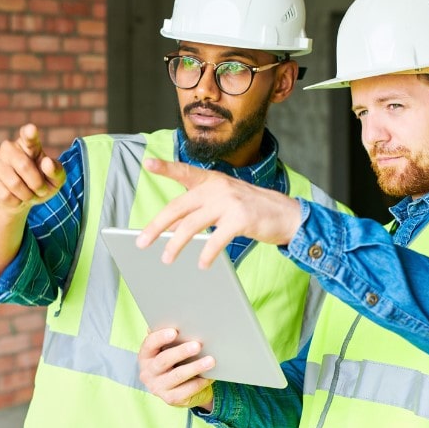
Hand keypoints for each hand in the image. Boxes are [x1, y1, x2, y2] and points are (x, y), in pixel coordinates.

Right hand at [0, 124, 66, 215]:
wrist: (21, 200)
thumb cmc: (41, 184)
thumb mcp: (55, 180)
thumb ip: (56, 170)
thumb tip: (47, 163)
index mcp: (29, 145)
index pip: (28, 136)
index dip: (29, 133)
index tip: (32, 129)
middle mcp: (9, 148)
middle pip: (24, 166)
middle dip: (37, 184)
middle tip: (41, 190)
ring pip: (14, 183)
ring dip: (27, 195)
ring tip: (29, 195)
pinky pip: (4, 195)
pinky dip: (16, 202)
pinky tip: (16, 198)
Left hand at [136, 158, 300, 267]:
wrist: (287, 214)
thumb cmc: (250, 210)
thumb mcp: (222, 205)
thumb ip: (198, 212)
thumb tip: (171, 228)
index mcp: (211, 181)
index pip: (184, 172)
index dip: (166, 168)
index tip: (148, 163)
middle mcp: (218, 187)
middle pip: (179, 206)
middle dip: (157, 226)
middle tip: (141, 242)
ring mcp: (229, 201)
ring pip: (192, 224)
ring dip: (176, 244)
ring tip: (166, 258)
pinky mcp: (241, 218)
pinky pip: (216, 239)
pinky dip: (207, 254)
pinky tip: (202, 264)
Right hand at [138, 328, 215, 410]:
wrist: (175, 388)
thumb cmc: (173, 362)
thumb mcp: (167, 349)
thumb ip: (169, 338)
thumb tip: (178, 320)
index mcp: (145, 356)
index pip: (149, 344)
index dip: (160, 337)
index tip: (174, 331)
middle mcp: (148, 372)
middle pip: (163, 360)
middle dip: (181, 352)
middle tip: (197, 345)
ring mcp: (157, 387)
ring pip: (177, 376)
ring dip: (195, 367)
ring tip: (210, 360)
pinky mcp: (170, 399)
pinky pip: (186, 390)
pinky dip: (199, 382)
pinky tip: (209, 376)